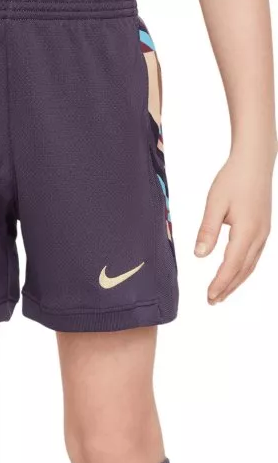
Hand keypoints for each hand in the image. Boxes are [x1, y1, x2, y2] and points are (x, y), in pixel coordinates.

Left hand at [195, 146, 274, 303]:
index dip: (220, 283)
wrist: (255, 161)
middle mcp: (259, 235)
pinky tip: (234, 274)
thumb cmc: (233, 178)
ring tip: (221, 294)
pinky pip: (254, 256)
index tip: (209, 296)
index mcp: (247, 230)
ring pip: (250, 265)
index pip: (232, 264)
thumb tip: (199, 255)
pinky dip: (243, 270)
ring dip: (235, 281)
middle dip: (227, 287)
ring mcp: (264, 232)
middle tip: (212, 301)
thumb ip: (207, 230)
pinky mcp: (263, 229)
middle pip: (243, 270)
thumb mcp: (215, 203)